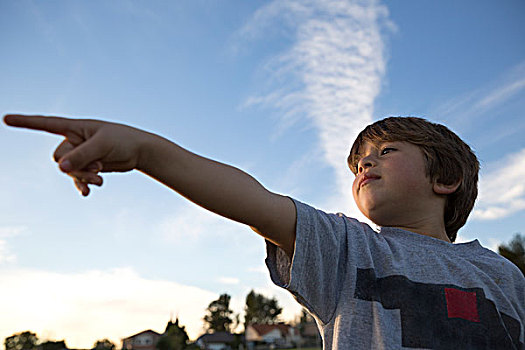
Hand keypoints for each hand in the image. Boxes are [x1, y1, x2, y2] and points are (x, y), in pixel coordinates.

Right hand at [4, 114, 149, 195]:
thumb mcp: (102, 146)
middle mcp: (74, 140)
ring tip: (100, 178)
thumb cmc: (123, 141)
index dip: (25, 122)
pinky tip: (87, 192)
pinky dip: (81, 184)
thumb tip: (59, 167)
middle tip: (97, 168)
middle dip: (75, 167)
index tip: (5, 119)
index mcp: (75, 127)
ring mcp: (80, 154)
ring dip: (82, 176)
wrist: (140, 151)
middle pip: (59, 157)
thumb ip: (81, 155)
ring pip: (68, 170)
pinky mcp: (88, 166)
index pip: (45, 123)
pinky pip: (76, 178)